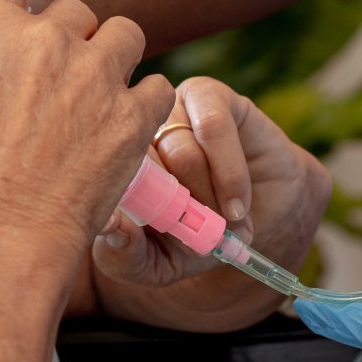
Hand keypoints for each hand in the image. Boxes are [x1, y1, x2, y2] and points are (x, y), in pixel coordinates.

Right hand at [0, 0, 175, 269]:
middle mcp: (44, 40)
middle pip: (76, 9)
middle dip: (72, 40)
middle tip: (58, 85)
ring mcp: (93, 76)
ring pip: (125, 35)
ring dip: (114, 61)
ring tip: (96, 101)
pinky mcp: (131, 116)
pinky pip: (155, 86)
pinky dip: (142, 105)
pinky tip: (121, 130)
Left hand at [92, 77, 329, 291]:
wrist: (262, 221)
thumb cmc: (197, 239)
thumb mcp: (155, 264)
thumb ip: (124, 256)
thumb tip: (113, 228)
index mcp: (111, 166)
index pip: (100, 180)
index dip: (129, 215)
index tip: (151, 242)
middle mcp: (134, 133)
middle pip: (138, 166)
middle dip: (173, 213)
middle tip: (197, 239)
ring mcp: (168, 109)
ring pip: (178, 150)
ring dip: (206, 197)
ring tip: (224, 224)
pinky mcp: (209, 96)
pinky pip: (212, 127)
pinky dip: (228, 174)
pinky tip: (237, 207)